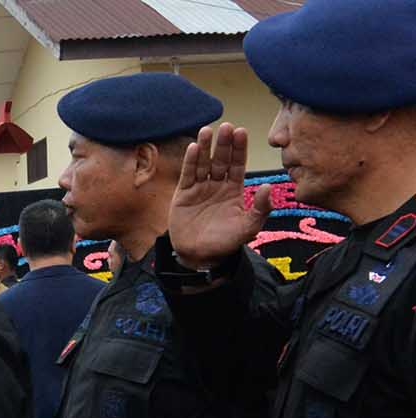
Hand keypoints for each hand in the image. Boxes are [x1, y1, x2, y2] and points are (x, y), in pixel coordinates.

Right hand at [168, 123, 270, 269]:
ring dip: (206, 147)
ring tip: (208, 130)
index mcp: (234, 189)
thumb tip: (269, 187)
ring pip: (204, 163)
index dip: (239, 149)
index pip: (238, 164)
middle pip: (221, 159)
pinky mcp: (183, 194)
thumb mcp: (249, 227)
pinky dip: (191, 161)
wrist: (200, 256)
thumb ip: (261, 208)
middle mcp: (217, 185)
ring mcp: (200, 188)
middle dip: (224, 143)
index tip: (241, 132)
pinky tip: (194, 147)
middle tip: (227, 126)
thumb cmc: (226, 242)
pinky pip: (188, 174)